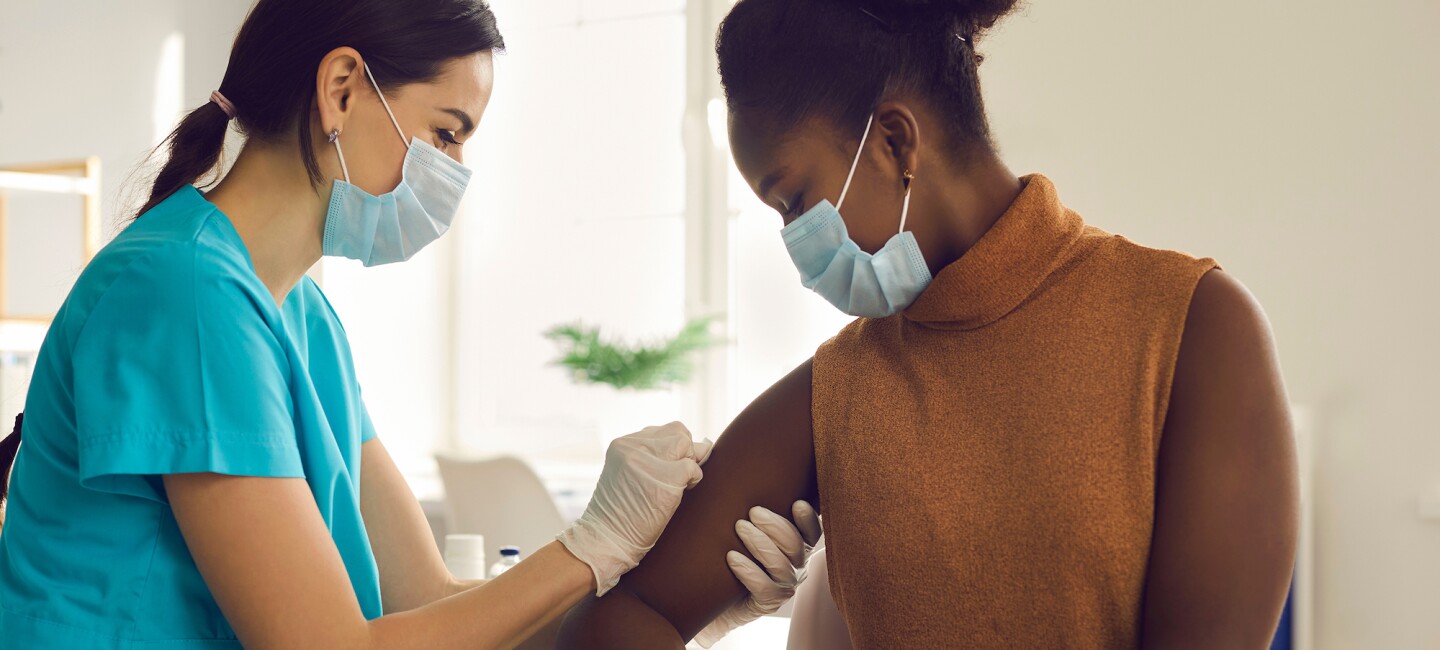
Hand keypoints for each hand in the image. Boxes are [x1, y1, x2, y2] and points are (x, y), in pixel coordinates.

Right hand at [557, 422, 712, 595]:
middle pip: (678, 431)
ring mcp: (648, 461)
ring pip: (686, 445)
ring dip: (690, 464)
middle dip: (685, 452)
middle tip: (678, 476)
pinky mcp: (665, 478)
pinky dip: (694, 480)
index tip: (668, 468)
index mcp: (622, 444)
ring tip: (678, 484)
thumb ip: (653, 457)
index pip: (663, 431)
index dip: (673, 449)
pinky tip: (681, 493)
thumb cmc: (621, 513)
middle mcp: (633, 446)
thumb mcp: (628, 474)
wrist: (606, 540)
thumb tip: (701, 446)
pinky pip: (693, 468)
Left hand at [694, 500, 822, 647]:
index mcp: (795, 545)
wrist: (708, 593)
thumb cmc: (726, 550)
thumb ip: (747, 503)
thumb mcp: (739, 524)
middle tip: (753, 511)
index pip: (812, 532)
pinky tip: (732, 557)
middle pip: (797, 545)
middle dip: (776, 526)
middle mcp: (795, 566)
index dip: (809, 519)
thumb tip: (733, 462)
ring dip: (761, 544)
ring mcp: (783, 586)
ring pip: (782, 565)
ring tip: (739, 527)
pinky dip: (749, 571)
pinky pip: (765, 588)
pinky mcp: (767, 603)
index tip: (796, 503)